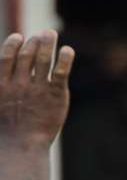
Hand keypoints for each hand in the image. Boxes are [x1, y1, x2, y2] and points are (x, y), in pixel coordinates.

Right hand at [0, 31, 76, 147]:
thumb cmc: (6, 130)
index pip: (6, 57)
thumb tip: (4, 69)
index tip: (18, 36)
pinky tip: (68, 50)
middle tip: (42, 34)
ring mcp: (37, 89)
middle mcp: (20, 83)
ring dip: (48, 45)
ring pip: (43, 60)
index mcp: (2, 84)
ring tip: (51, 33)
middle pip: (27, 55)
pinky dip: (65, 60)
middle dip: (34, 42)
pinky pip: (61, 72)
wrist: (21, 146)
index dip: (12, 45)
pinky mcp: (55, 95)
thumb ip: (2, 84)